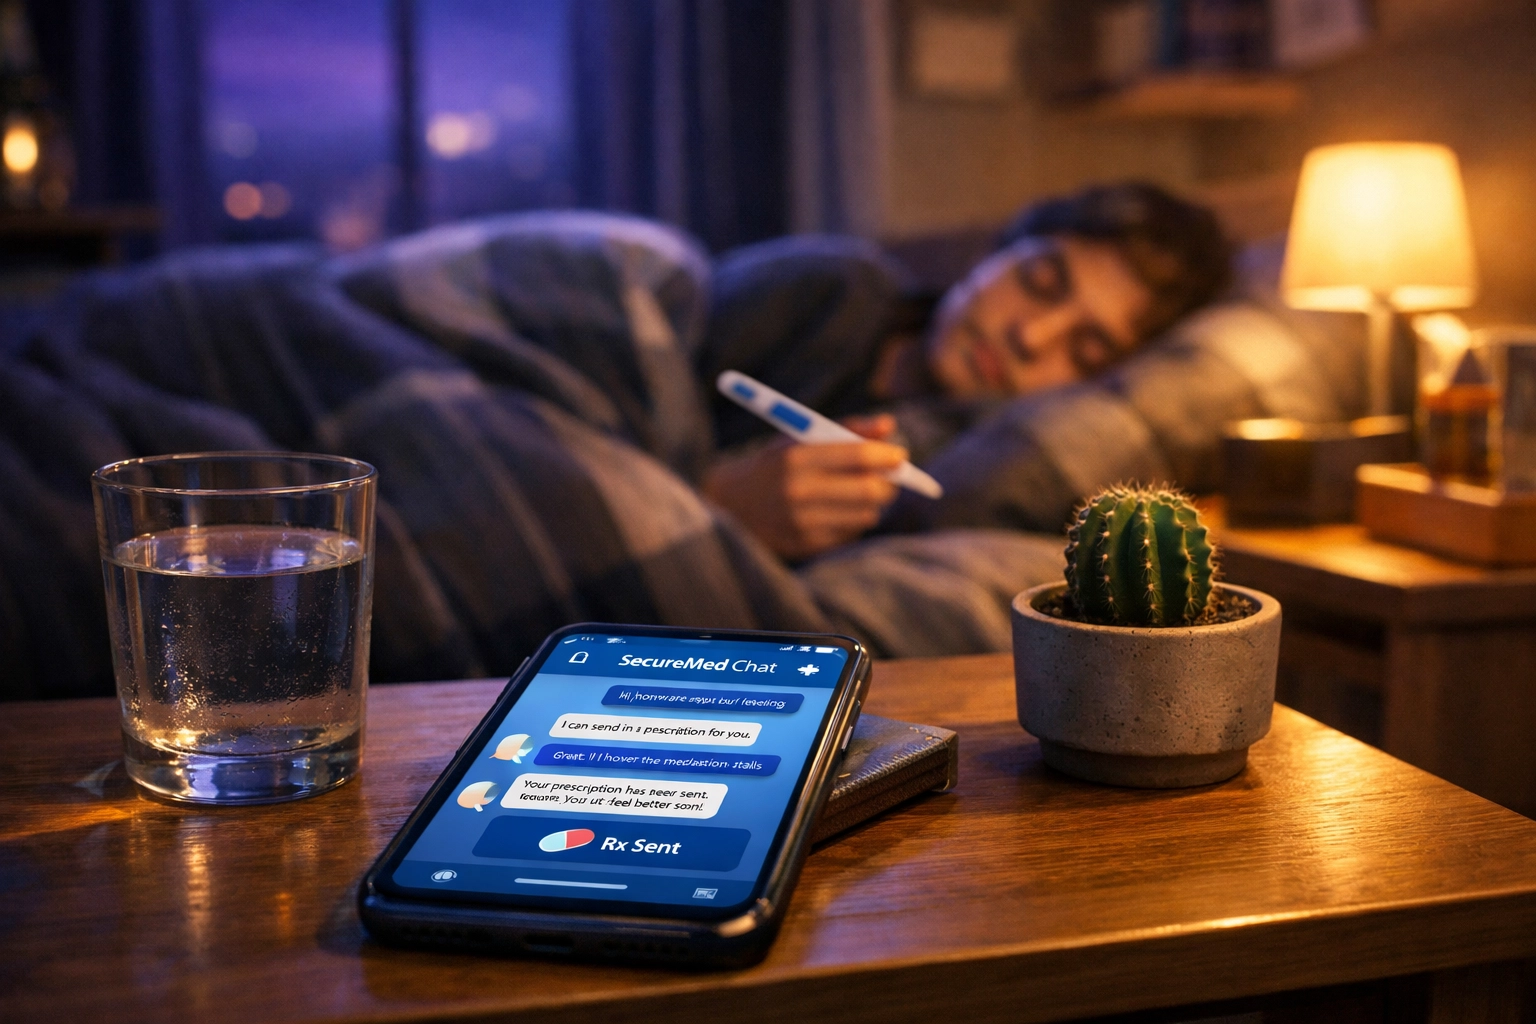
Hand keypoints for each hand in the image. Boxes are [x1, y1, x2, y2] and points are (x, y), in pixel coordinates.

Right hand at [702, 415, 905, 560]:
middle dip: (889, 483)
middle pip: (870, 491)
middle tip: (891, 476)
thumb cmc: (776, 465)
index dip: (887, 455)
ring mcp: (802, 523)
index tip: (900, 454)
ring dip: (872, 503)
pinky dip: (855, 520)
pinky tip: (839, 511)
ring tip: (859, 492)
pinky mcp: (806, 546)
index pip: (858, 457)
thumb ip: (846, 428)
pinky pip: (852, 533)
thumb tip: (888, 425)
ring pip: (866, 515)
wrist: (732, 506)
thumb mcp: (800, 437)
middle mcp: (798, 492)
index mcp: (796, 459)